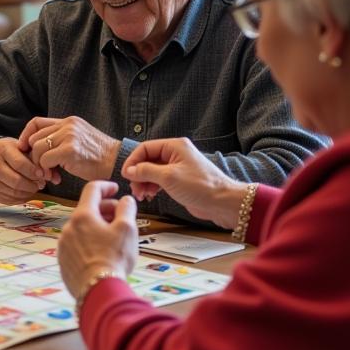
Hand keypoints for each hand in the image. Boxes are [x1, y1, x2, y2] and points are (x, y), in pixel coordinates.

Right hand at [0, 137, 49, 203]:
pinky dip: (20, 198)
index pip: (20, 164)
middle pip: (16, 181)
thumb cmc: (14, 151)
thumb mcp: (26, 149)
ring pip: (13, 193)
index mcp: (1, 148)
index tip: (43, 175)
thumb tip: (55, 179)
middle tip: (40, 184)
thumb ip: (41, 162)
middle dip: (32, 185)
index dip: (34, 172)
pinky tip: (25, 192)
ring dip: (27, 193)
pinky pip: (7, 200)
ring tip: (33, 187)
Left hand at [23, 116, 119, 182]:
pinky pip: (46, 160)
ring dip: (40, 165)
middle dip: (34, 156)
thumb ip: (60, 139)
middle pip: (34, 138)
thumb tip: (36, 149)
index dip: (26, 135)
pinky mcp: (70, 150)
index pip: (36, 122)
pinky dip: (47, 170)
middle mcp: (68, 125)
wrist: (118, 163)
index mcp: (69, 121)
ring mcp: (69, 136)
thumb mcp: (79, 140)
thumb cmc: (99, 157)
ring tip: (50, 174)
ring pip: (38, 149)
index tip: (23, 148)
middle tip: (43, 169)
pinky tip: (57, 177)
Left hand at [57, 181, 137, 298]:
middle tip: (120, 215)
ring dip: (96, 226)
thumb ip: (126, 209)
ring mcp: (64, 244)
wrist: (99, 291)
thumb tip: (125, 199)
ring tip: (112, 235)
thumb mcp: (128, 229)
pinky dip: (88, 241)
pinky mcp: (63, 260)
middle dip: (104, 208)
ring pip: (81, 228)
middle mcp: (68, 227)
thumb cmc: (114, 258)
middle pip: (87, 210)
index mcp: (82, 216)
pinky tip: (101, 251)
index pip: (92, 190)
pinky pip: (76, 244)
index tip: (115, 188)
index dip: (105, 186)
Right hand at [121, 137, 247, 229]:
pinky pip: (160, 180)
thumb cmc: (202, 187)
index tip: (125, 174)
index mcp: (174, 146)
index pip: (145, 148)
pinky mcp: (180, 180)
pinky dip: (152, 186)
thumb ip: (146, 171)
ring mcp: (178, 167)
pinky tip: (150, 195)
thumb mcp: (168, 177)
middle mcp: (176, 154)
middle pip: (147, 160)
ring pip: (152, 171)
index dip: (133, 161)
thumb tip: (130, 170)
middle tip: (134, 188)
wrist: (223, 203)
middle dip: (138, 174)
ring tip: (141, 195)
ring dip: (144, 182)